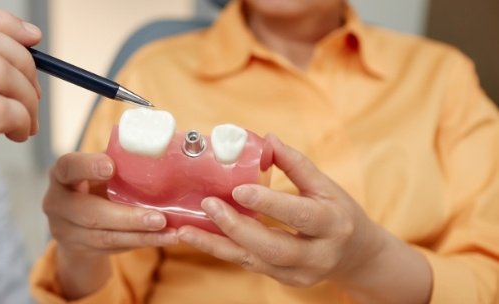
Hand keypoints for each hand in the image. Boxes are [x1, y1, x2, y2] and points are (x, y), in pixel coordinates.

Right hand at [43, 152, 177, 298]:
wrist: (76, 223)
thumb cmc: (95, 185)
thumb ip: (118, 163)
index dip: (88, 167)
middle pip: (90, 213)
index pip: (68, 167)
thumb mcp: (100, 171)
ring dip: (141, 235)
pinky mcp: (80, 250)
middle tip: (159, 218)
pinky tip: (162, 239)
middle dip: (128, 217)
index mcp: (62, 174)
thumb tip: (160, 152)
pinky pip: (113, 248)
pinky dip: (140, 243)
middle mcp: (56, 203)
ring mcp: (65, 231)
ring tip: (170, 233)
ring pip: (105, 237)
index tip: (111, 166)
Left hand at [178, 134, 431, 302]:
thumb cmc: (339, 212)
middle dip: (236, 227)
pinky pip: (248, 264)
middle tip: (208, 205)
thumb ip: (296, 164)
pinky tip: (198, 238)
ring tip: (186, 230)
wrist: (356, 255)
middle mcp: (317, 254)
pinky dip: (221, 250)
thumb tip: (267, 139)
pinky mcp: (283, 280)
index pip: (299, 215)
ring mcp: (299, 273)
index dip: (269, 203)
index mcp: (332, 223)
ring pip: (253, 261)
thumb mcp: (326, 186)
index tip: (238, 190)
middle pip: (273, 246)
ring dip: (217, 245)